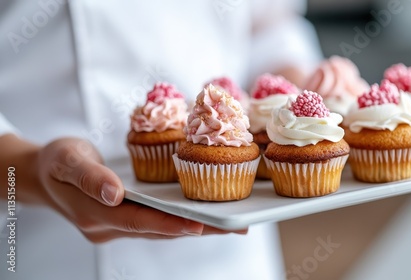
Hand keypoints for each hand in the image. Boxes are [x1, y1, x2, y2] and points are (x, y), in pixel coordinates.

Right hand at [37, 137, 241, 242]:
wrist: (42, 173)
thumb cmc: (55, 162)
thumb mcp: (67, 159)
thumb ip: (89, 175)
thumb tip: (115, 193)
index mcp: (93, 213)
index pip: (138, 221)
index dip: (169, 223)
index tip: (200, 224)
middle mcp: (108, 226)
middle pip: (157, 229)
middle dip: (196, 228)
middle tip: (233, 226)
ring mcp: (116, 226)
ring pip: (160, 229)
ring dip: (194, 226)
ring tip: (230, 224)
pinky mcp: (124, 220)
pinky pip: (156, 222)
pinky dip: (179, 219)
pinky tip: (202, 215)